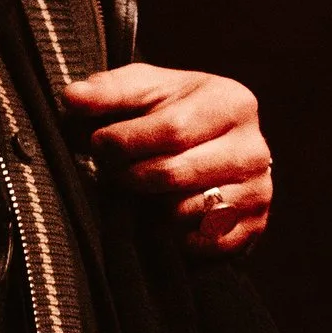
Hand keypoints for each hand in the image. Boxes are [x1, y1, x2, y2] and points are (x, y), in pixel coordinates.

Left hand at [59, 61, 272, 258]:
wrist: (211, 147)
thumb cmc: (172, 112)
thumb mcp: (143, 90)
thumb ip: (108, 91)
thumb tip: (73, 98)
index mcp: (232, 102)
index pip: (171, 129)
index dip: (123, 141)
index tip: (97, 143)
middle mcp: (255, 148)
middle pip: (174, 174)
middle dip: (130, 175)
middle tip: (112, 171)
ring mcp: (258, 191)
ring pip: (184, 212)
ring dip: (146, 206)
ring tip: (136, 190)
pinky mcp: (253, 227)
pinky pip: (200, 242)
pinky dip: (171, 234)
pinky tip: (161, 214)